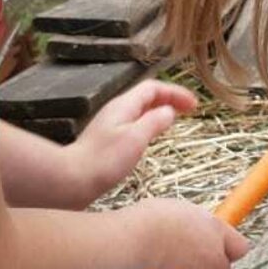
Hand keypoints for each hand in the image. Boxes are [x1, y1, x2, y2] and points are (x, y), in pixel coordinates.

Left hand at [67, 81, 197, 204]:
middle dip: (170, 99)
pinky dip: (151, 123)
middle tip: (191, 110)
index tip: (195, 105)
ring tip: (177, 119)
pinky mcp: (108, 140)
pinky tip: (154, 135)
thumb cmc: (104, 161)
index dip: (175, 93)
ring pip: (141, 110)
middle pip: (147, 96)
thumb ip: (154, 122)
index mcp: (124, 105)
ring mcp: (111, 125)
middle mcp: (117, 111)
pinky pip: (135, 123)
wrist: (72, 180)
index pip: (153, 88)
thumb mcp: (135, 139)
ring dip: (161, 110)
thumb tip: (169, 112)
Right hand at [120, 198, 249, 268]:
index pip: (240, 247)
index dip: (228, 250)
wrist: (129, 245)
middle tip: (187, 265)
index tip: (216, 251)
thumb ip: (196, 224)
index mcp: (214, 230)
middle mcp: (214, 255)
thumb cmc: (145, 223)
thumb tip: (197, 232)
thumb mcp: (177, 210)